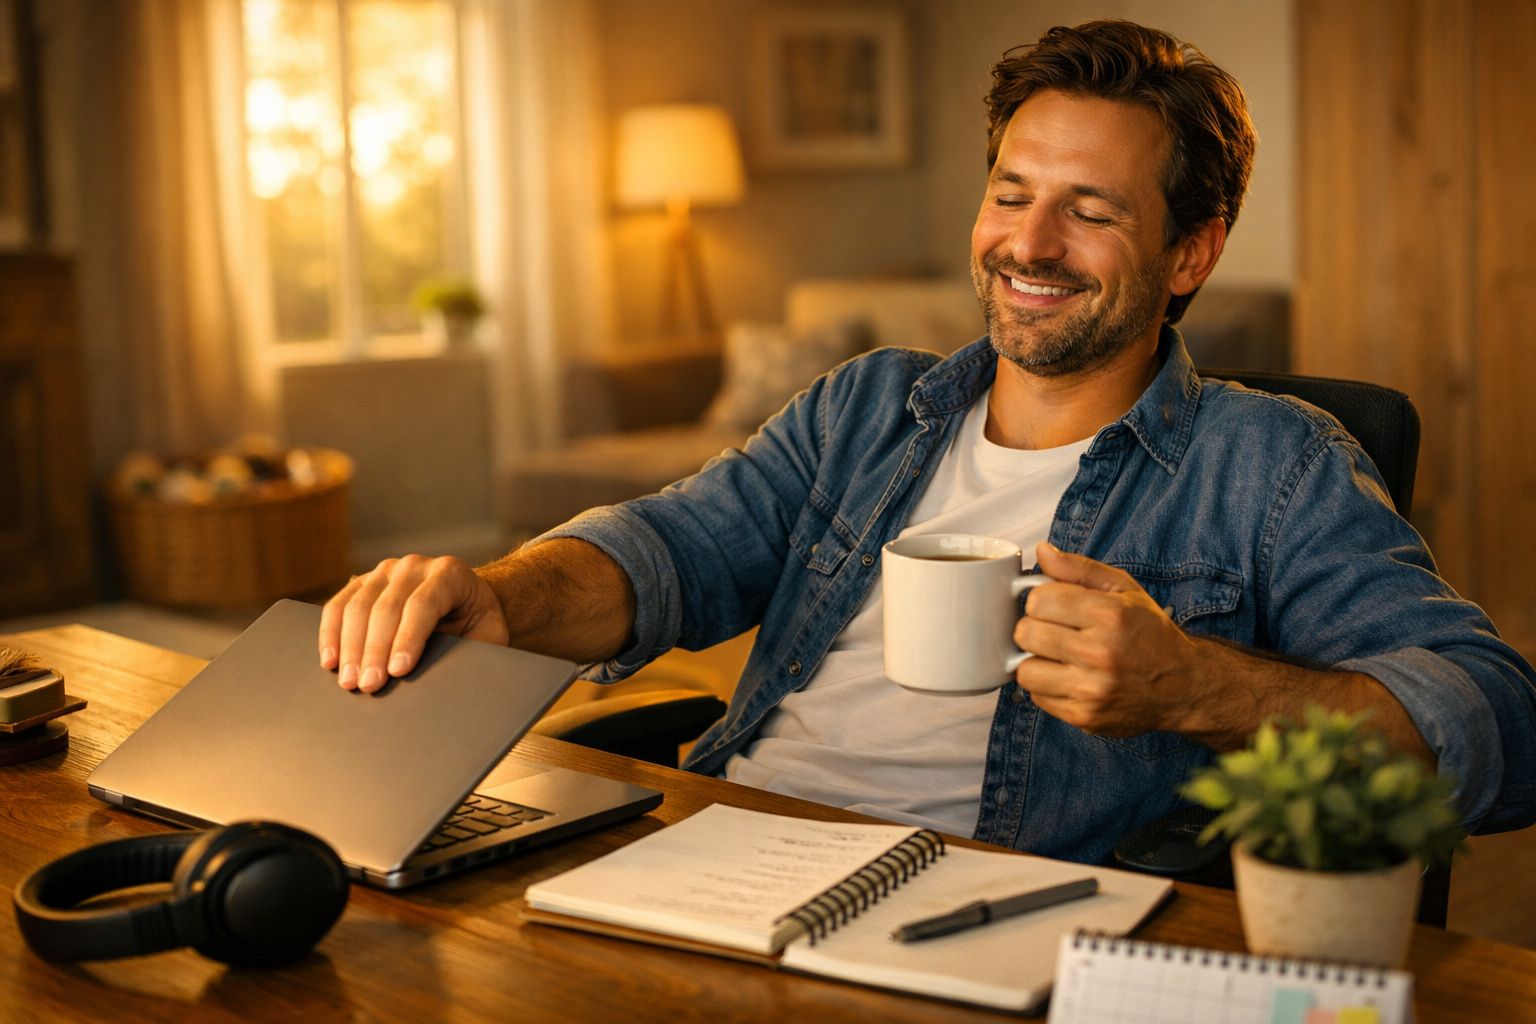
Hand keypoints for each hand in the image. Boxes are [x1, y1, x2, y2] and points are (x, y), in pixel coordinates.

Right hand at [318, 555, 508, 692]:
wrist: (467, 605)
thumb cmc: (479, 626)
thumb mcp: (488, 636)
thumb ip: (471, 649)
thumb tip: (443, 677)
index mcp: (450, 573)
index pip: (423, 605)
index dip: (408, 639)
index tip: (398, 672)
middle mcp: (414, 566)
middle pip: (387, 607)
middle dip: (375, 650)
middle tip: (368, 686)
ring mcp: (385, 571)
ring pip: (358, 606)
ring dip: (350, 647)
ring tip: (349, 681)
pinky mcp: (363, 582)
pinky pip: (339, 605)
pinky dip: (331, 633)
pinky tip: (331, 660)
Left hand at [1011, 543, 1201, 736]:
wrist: (1182, 687)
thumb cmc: (1149, 633)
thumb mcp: (1123, 589)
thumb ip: (1078, 568)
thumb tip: (1041, 550)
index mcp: (1109, 615)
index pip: (1038, 600)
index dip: (1041, 601)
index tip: (1055, 606)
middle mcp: (1100, 653)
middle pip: (1025, 633)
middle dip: (1034, 629)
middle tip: (1054, 631)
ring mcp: (1091, 689)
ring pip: (1024, 669)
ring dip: (1035, 661)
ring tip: (1058, 656)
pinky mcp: (1084, 716)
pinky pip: (1037, 697)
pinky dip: (1046, 687)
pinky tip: (1068, 678)